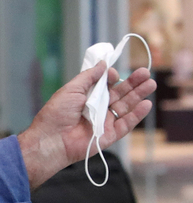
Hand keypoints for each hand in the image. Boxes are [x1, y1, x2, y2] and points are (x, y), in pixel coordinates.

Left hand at [18, 61, 155, 188]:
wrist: (52, 139)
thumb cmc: (57, 113)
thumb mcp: (71, 89)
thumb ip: (89, 77)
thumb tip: (103, 64)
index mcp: (86, 97)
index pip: (105, 85)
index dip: (111, 77)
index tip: (113, 73)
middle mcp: (97, 108)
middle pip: (119, 94)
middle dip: (132, 83)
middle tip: (145, 72)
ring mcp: (105, 121)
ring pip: (125, 106)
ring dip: (138, 95)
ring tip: (151, 83)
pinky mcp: (110, 135)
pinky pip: (126, 124)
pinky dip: (137, 114)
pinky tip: (146, 104)